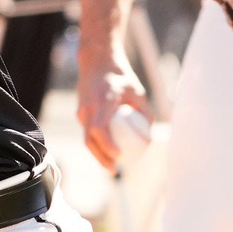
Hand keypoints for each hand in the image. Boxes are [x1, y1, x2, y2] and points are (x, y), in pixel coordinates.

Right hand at [76, 50, 151, 172]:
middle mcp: (88, 109)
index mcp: (101, 102)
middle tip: (114, 170)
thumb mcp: (137, 91)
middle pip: (89, 140)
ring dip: (97, 154)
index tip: (118, 155)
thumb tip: (151, 134)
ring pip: (86, 138)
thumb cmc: (119, 75)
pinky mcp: (80, 113)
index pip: (99, 129)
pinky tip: (107, 151)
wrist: (96, 61)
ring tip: (111, 166)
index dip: (107, 145)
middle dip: (100, 158)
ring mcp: (81, 111)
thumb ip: (146, 111)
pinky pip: (87, 132)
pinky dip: (96, 144)